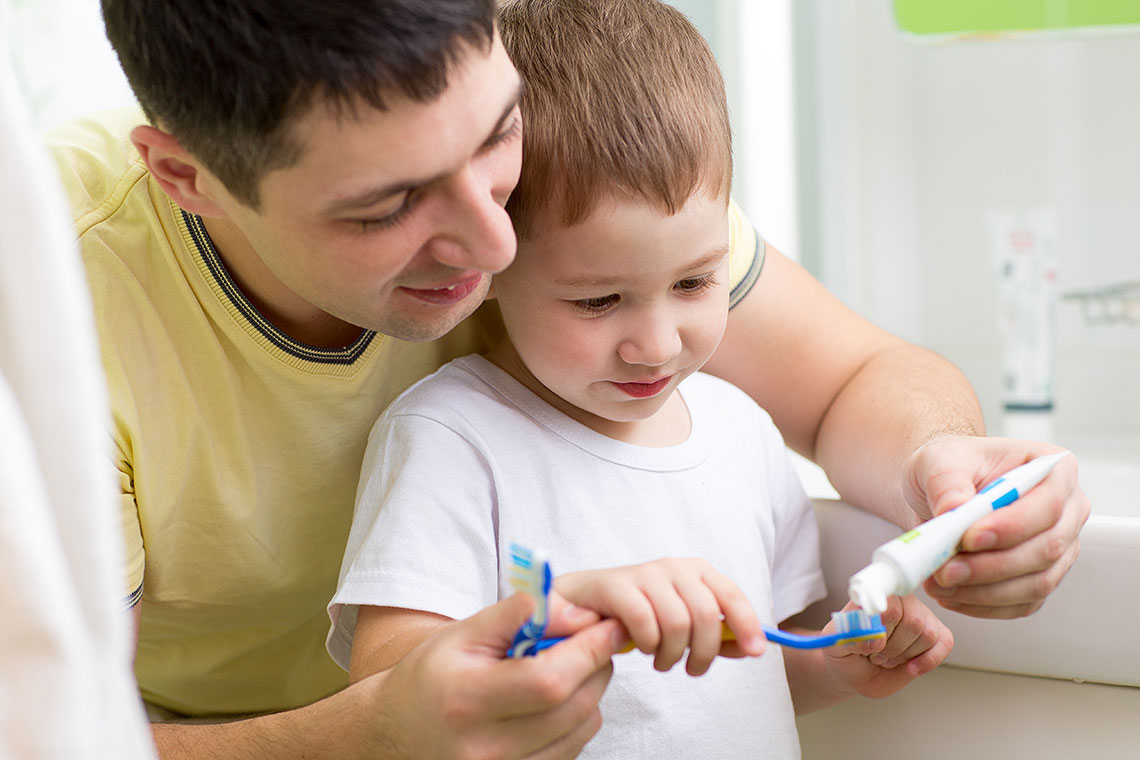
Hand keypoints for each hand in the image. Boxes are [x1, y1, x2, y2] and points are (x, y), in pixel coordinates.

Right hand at [371, 591, 625, 759]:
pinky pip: (572, 748)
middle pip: (573, 706)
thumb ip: (517, 614)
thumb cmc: (432, 675)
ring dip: (590, 691)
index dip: (588, 650)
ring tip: (568, 666)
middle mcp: (487, 749)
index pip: (548, 680)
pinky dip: (576, 718)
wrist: (398, 734)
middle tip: (594, 638)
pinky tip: (553, 699)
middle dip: (596, 665)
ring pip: (582, 728)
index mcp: (468, 701)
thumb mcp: (464, 633)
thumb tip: (577, 610)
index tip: (609, 624)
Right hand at [554, 557, 766, 675]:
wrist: (585, 601)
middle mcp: (675, 566)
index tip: (757, 652)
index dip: (747, 624)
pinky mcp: (619, 585)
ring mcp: (646, 573)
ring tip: (662, 661)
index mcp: (697, 570)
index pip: (732, 595)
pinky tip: (643, 649)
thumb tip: (752, 647)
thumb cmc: (641, 613)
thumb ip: (718, 634)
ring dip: (672, 654)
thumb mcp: (684, 620)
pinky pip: (646, 624)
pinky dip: (649, 645)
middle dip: (703, 652)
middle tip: (692, 670)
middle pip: (707, 615)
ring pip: (677, 624)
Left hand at [822, 596, 951, 699]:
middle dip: (892, 647)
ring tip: (887, 658)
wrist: (854, 672)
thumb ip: (847, 636)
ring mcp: (921, 616)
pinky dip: (928, 661)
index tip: (872, 645)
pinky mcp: (936, 634)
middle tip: (875, 655)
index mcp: (875, 595)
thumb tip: (874, 639)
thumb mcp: (833, 645)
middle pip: (912, 621)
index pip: (890, 605)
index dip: (883, 630)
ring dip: (905, 655)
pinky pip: (944, 643)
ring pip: (927, 634)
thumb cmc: (845, 653)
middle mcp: (901, 600)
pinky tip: (910, 667)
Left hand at [904, 435, 1089, 618]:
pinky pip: (1021, 604)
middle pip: (1047, 550)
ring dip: (985, 591)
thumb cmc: (948, 466)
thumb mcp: (938, 460)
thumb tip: (955, 510)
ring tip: (940, 582)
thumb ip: (947, 483)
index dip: (1012, 527)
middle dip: (993, 566)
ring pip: (1037, 583)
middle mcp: (1065, 511)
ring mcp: (1057, 548)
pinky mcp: (1037, 578)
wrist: (936, 489)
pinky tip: (951, 595)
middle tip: (946, 570)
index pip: (1049, 505)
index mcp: (1053, 469)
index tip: (969, 538)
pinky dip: (983, 605)